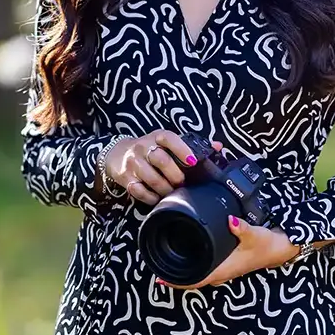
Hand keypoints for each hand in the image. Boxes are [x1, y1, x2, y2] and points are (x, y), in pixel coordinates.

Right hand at [103, 130, 222, 205]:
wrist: (117, 153)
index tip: (193, 162)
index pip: (169, 138)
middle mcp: (144, 147)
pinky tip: (158, 198)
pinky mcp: (125, 177)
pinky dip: (150, 197)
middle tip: (182, 183)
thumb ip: (190, 145)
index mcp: (157, 136)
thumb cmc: (149, 148)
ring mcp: (133, 162)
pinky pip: (139, 190)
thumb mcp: (166, 142)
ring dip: (165, 189)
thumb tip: (218, 147)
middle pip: (161, 160)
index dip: (182, 149)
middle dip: (175, 175)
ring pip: (151, 177)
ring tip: (173, 193)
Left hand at [156, 217, 298, 289]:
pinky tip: (187, 252)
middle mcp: (220, 273)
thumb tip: (230, 221)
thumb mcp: (254, 235)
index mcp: (222, 270)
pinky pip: (204, 266)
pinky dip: (193, 263)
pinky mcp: (225, 263)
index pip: (194, 281)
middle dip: (173, 275)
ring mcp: (223, 269)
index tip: (159, 278)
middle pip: (191, 279)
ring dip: (182, 269)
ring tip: (165, 259)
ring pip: (197, 273)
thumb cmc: (266, 245)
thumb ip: (242, 228)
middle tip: (155, 264)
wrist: (279, 249)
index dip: (176, 282)